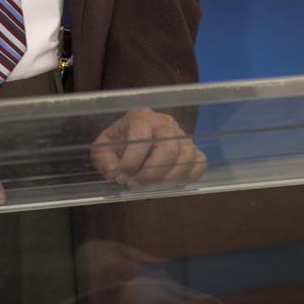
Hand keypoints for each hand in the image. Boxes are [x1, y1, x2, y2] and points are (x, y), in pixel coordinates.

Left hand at [90, 106, 206, 186]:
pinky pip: (200, 163)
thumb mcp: (103, 148)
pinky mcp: (194, 149)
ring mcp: (183, 136)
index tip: (121, 176)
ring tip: (149, 186)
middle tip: (136, 184)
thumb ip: (104, 159)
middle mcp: (165, 123)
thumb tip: (114, 171)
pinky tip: (169, 182)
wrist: (132, 139)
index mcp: (141, 118)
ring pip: (186, 158)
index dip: (131, 161)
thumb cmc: (118, 143)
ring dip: (167, 178)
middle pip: (169, 148)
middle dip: (151, 173)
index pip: (141, 137)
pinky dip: (187, 176)